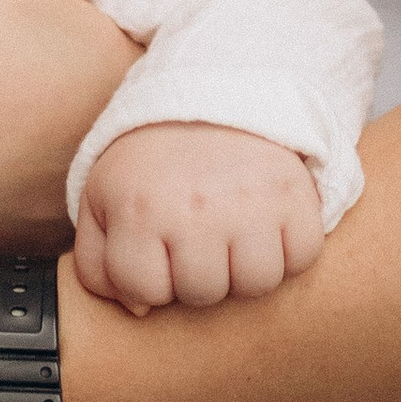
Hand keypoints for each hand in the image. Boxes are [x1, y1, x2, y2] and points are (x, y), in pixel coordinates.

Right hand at [0, 0, 204, 237]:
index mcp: (133, 86)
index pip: (181, 48)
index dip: (152, 16)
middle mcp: (116, 157)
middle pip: (139, 105)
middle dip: (118, 72)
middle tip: (72, 39)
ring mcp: (69, 204)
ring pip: (95, 151)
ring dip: (76, 123)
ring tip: (31, 83)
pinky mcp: (20, 232)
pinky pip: (48, 190)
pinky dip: (34, 162)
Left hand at [74, 120, 324, 311]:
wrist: (213, 90)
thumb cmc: (152, 159)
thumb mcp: (102, 198)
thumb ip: (98, 262)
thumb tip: (138, 310)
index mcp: (138, 209)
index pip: (146, 293)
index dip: (152, 281)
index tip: (158, 250)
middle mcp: (194, 208)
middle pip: (204, 293)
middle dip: (199, 274)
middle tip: (198, 237)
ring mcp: (249, 203)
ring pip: (256, 283)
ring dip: (246, 267)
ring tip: (234, 233)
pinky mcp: (295, 195)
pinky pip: (302, 258)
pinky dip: (291, 250)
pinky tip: (268, 224)